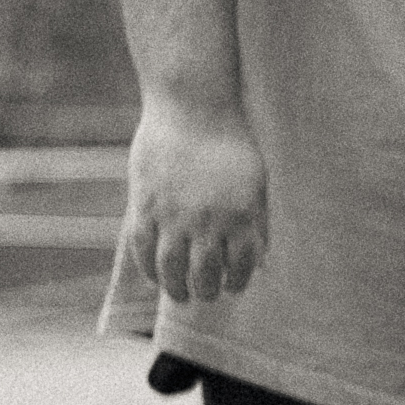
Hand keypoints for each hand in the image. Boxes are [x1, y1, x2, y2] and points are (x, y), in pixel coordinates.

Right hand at [127, 111, 267, 303]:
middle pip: (205, 274)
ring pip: (172, 269)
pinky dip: (149, 269)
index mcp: (243, 215)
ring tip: (181, 295)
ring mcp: (174, 215)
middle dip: (207, 291)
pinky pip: (143, 249)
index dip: (238, 281)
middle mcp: (209, 221)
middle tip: (205, 295)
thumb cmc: (230, 144)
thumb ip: (256, 222)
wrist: (193, 109)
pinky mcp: (145, 205)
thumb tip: (261, 260)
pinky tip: (156, 277)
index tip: (234, 286)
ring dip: (177, 289)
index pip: (242, 266)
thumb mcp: (255, 183)